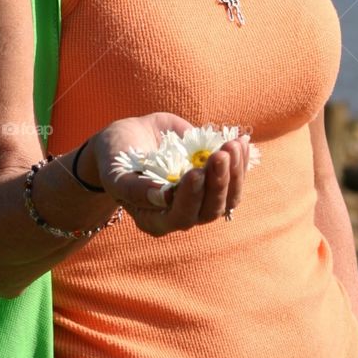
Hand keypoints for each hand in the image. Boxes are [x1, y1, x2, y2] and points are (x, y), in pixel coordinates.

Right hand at [91, 114, 252, 236]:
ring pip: (228, 197)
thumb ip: (133, 187)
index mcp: (155, 219)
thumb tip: (163, 196)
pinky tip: (241, 141)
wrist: (128, 139)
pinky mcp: (213, 181)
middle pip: (210, 210)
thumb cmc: (115, 157)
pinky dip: (240, 161)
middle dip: (219, 181)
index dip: (192, 198)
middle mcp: (181, 214)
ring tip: (234, 144)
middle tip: (221, 152)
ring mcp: (201, 198)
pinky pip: (233, 178)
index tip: (195, 171)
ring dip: (235, 171)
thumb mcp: (115, 170)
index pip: (181, 216)